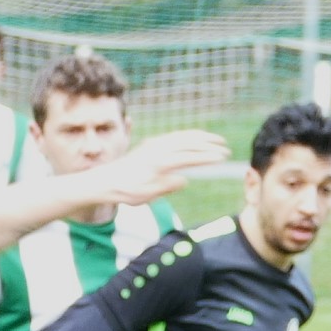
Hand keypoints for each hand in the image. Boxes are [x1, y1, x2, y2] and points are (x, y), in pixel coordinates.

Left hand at [96, 130, 231, 206]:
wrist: (106, 181)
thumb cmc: (126, 191)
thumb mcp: (147, 195)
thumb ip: (167, 186)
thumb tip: (184, 179)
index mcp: (159, 163)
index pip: (190, 157)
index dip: (208, 156)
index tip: (222, 158)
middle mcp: (158, 150)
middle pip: (188, 142)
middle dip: (209, 144)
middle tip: (225, 148)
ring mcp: (154, 145)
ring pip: (182, 136)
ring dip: (200, 137)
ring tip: (215, 139)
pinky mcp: (151, 144)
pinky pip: (174, 136)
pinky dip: (188, 135)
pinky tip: (195, 139)